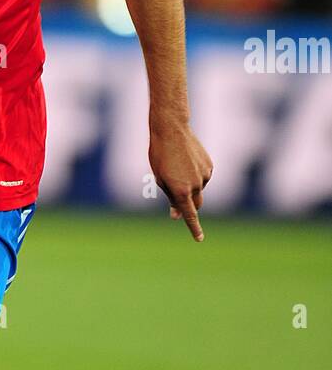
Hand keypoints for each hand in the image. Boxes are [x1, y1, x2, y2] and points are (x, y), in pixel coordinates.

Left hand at [149, 121, 212, 241]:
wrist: (172, 130)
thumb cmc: (159, 155)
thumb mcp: (160, 179)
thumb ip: (170, 197)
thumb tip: (177, 214)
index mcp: (180, 191)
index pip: (189, 215)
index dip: (194, 228)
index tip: (199, 239)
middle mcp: (195, 185)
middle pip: (196, 204)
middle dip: (189, 205)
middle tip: (177, 196)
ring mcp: (205, 175)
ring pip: (199, 189)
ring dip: (190, 185)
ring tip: (177, 166)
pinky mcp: (210, 166)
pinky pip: (203, 177)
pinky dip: (196, 175)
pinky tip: (187, 161)